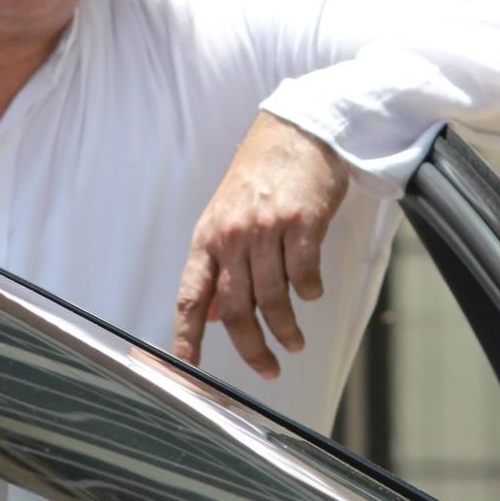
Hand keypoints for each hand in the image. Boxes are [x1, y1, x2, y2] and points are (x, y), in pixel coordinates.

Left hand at [172, 112, 350, 378]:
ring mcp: (267, 227)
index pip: (191, 296)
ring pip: (273, 298)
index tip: (188, 368)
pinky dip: (309, 293)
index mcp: (208, 237)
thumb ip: (217, 266)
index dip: (187, 337)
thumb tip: (210, 314)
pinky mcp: (302, 221)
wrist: (297, 132)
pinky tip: (312, 293)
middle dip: (252, 348)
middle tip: (268, 368)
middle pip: (237, 309)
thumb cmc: (260, 176)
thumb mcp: (225, 218)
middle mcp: (232, 235)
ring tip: (295, 342)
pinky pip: (304, 274)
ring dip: (286, 329)